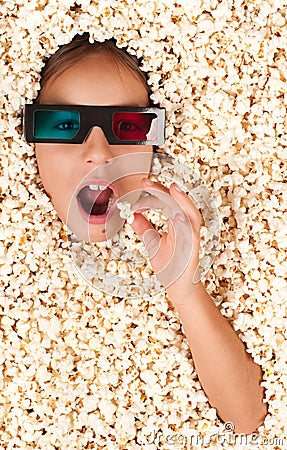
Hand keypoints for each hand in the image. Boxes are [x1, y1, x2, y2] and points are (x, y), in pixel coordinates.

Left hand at [130, 178, 202, 304]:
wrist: (179, 289)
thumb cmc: (171, 267)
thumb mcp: (153, 243)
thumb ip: (144, 228)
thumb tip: (132, 215)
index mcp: (177, 223)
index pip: (167, 202)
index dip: (155, 193)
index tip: (141, 185)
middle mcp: (186, 226)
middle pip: (177, 203)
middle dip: (162, 191)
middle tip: (146, 182)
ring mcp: (192, 236)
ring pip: (190, 213)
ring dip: (182, 200)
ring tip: (172, 188)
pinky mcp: (194, 247)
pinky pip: (193, 232)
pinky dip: (187, 221)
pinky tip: (177, 214)